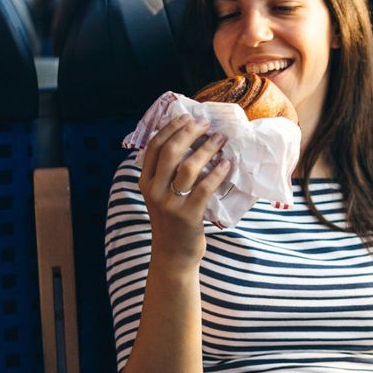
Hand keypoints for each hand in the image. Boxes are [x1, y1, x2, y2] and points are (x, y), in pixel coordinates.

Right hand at [139, 114, 231, 264]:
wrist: (173, 254)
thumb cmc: (172, 220)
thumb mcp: (160, 195)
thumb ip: (166, 172)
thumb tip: (186, 139)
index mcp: (145, 182)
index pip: (153, 147)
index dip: (171, 128)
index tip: (187, 117)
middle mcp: (154, 191)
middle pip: (170, 152)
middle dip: (189, 133)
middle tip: (206, 124)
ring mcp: (170, 204)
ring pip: (188, 167)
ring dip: (207, 149)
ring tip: (220, 140)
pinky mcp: (188, 216)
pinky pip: (205, 188)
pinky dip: (217, 172)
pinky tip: (227, 163)